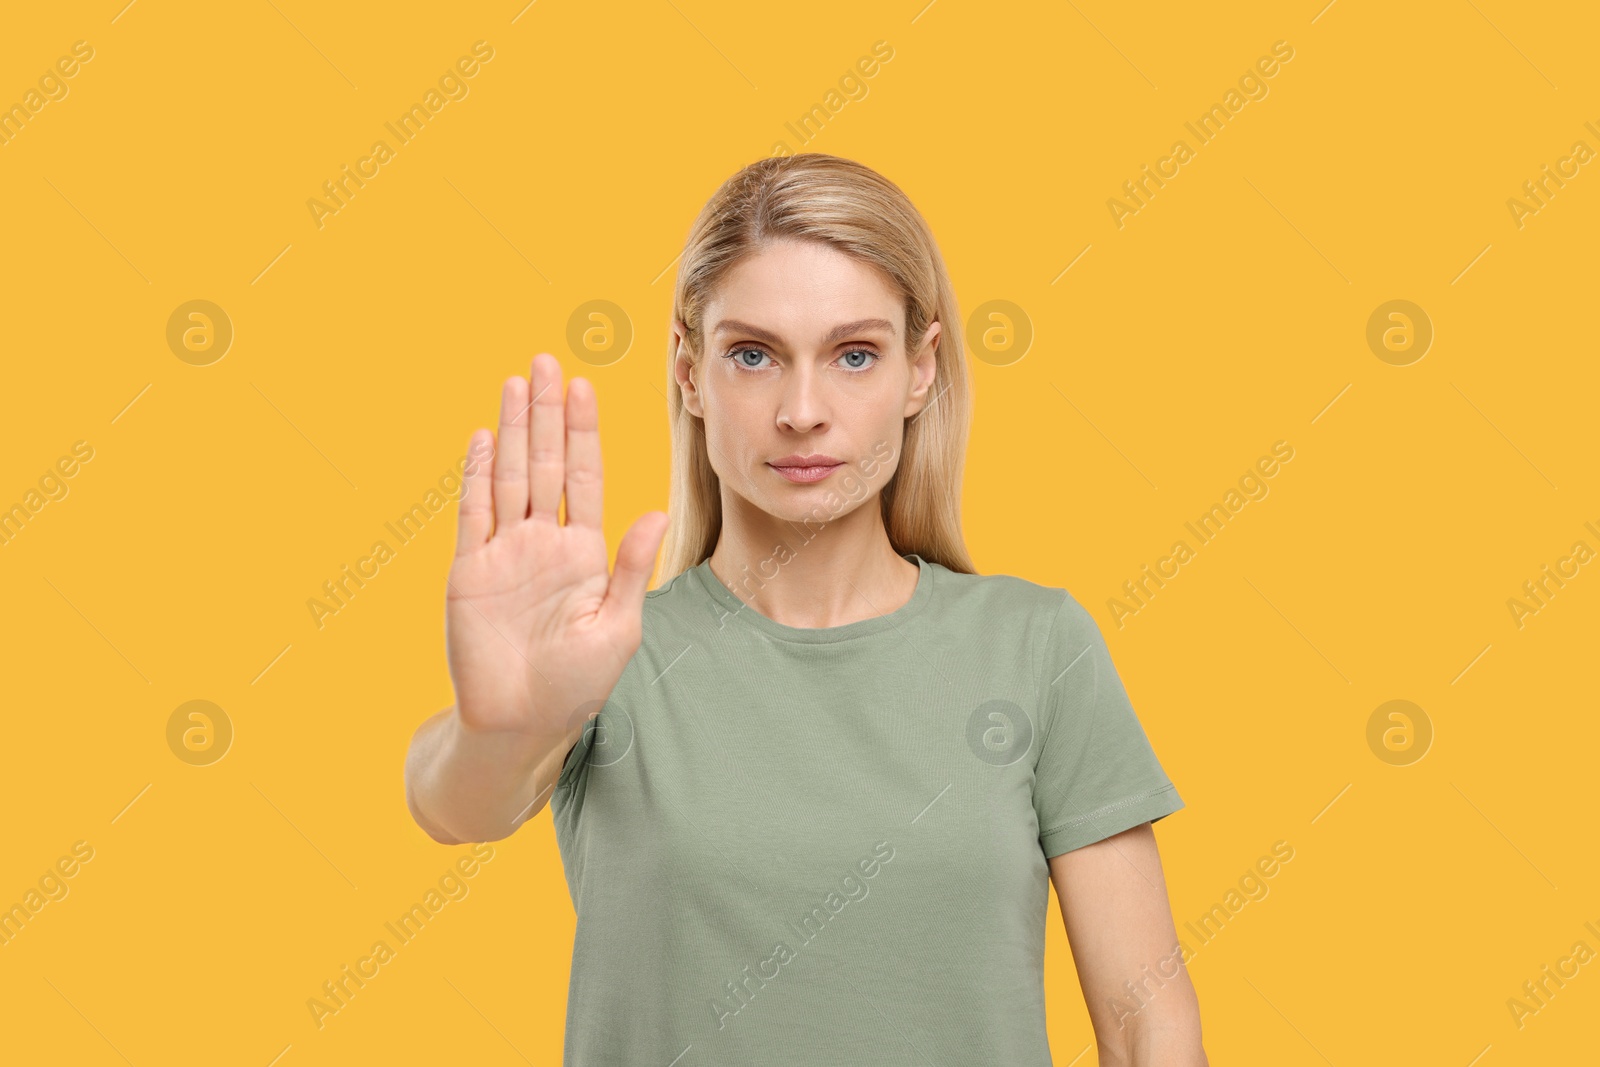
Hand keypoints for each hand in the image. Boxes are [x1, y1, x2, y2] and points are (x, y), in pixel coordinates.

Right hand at [444, 353, 667, 737]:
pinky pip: (473, 512)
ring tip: (516, 382)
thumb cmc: (575, 684)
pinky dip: (477, 474)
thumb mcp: (616, 626)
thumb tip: (656, 512)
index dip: (583, 432)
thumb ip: (632, 568)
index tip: (585, 387)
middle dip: (547, 412)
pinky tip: (484, 437)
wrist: (520, 723)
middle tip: (546, 361)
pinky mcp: (469, 569)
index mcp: (584, 552)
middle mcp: (543, 542)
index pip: (585, 476)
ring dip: (513, 430)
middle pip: (545, 462)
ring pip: (509, 475)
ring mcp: (504, 551)